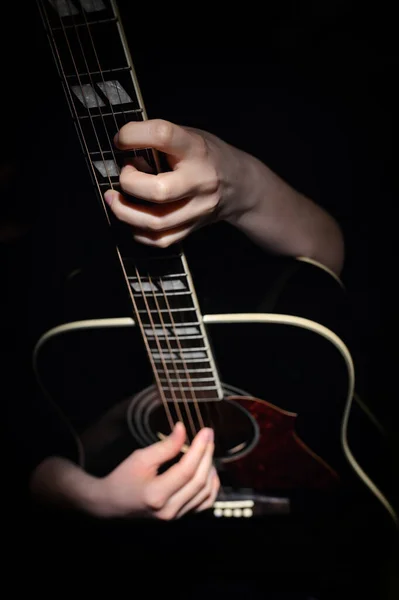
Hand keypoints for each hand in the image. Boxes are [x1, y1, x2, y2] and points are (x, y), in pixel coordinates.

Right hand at [96, 422, 218, 518]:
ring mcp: (175, 517)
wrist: (112, 503)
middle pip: (198, 481)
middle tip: (209, 436)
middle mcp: (168, 510)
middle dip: (207, 455)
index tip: (205, 431)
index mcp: (155, 495)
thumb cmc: (123, 478)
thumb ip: (165, 446)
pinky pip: (204, 503)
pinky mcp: (180, 518)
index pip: (186, 470)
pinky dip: (211, 486)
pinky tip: (209, 471)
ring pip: (205, 493)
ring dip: (210, 469)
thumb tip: (183, 429)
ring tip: (207, 451)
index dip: (199, 449)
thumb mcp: (141, 458)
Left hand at [103, 119, 251, 247]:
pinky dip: (138, 231)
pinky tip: (132, 217)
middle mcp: (200, 181)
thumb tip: (121, 148)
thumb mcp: (189, 136)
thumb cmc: (205, 156)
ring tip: (114, 199)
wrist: (239, 186)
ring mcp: (198, 210)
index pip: (163, 135)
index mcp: (196, 150)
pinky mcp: (192, 229)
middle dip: (129, 183)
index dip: (133, 135)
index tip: (120, 140)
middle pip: (159, 191)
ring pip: (156, 222)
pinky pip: (160, 240)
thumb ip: (159, 140)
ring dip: (125, 212)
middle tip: (124, 174)